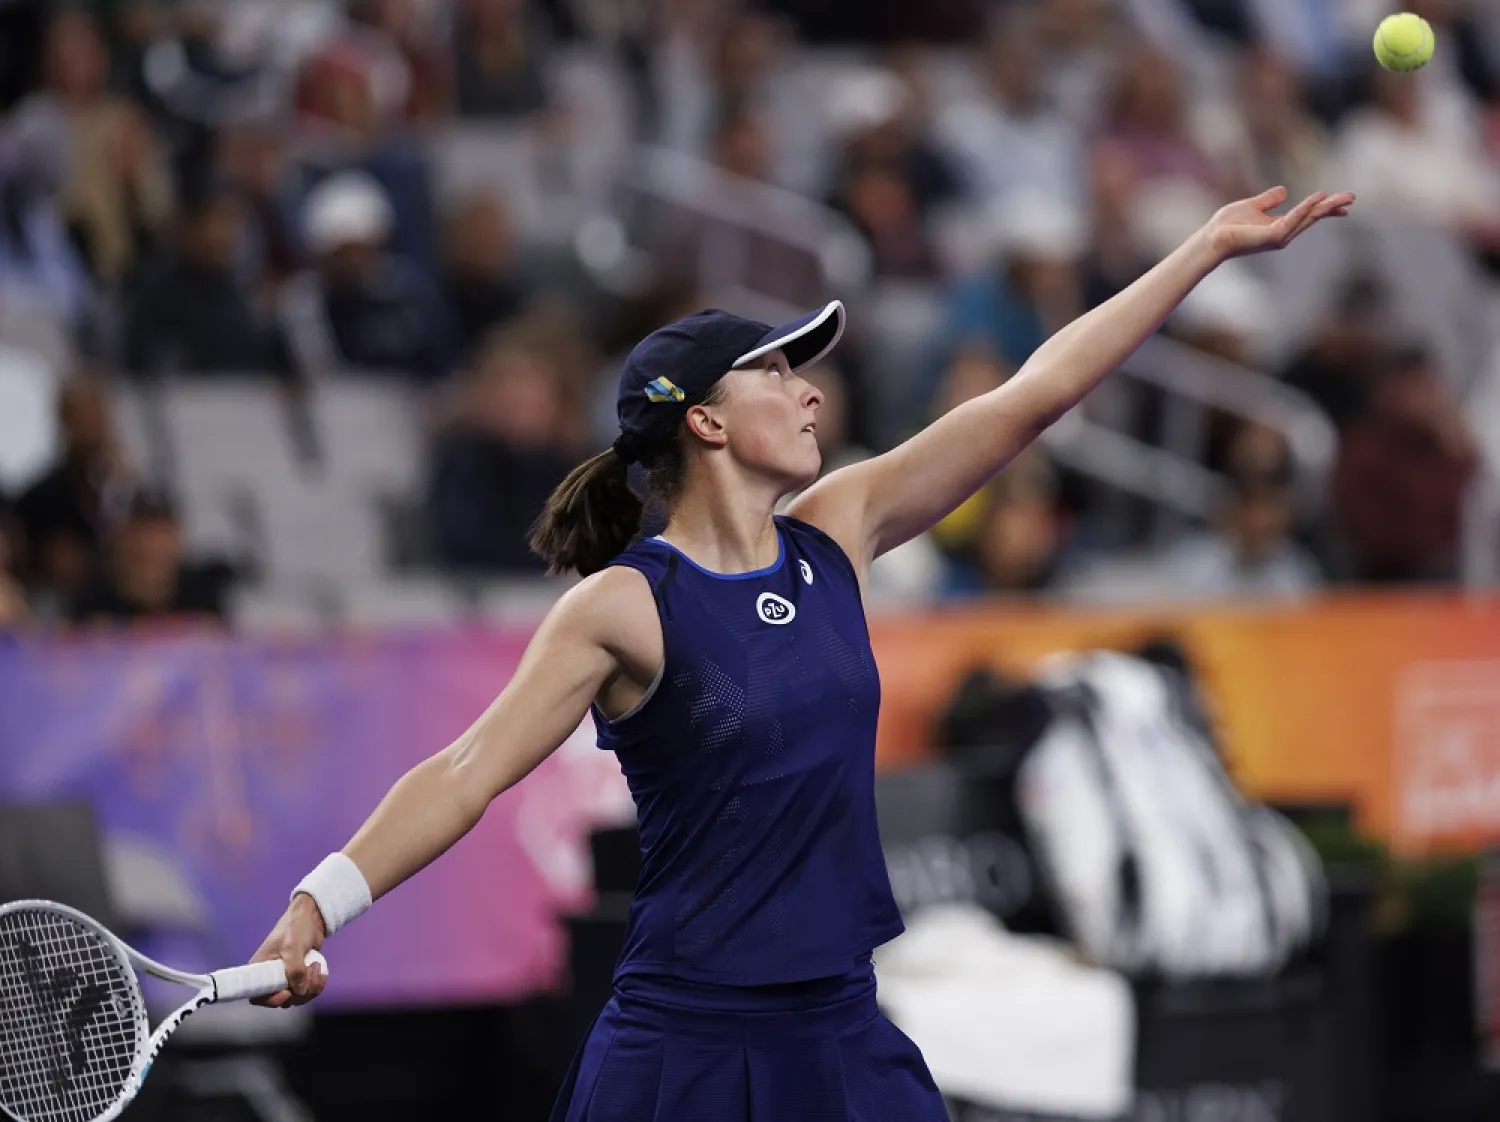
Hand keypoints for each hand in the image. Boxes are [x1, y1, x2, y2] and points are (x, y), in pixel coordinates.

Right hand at [248, 894, 327, 1007]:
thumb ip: (295, 970)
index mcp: (259, 970)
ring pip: (298, 998)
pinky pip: (307, 992)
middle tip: (309, 971)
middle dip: (300, 991)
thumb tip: (299, 992)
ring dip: (311, 987)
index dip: (271, 1000)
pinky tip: (321, 972)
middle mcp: (270, 977)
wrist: (311, 918)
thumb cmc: (295, 928)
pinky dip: (317, 985)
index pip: (258, 996)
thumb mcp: (292, 947)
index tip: (287, 992)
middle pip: (283, 1001)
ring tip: (315, 966)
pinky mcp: (299, 978)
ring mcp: (286, 979)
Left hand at [1201, 186, 1354, 261]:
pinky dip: (1305, 209)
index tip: (1344, 203)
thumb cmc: (1227, 225)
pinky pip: (1293, 220)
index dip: (1325, 209)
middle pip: (1313, 217)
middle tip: (1353, 197)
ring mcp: (1278, 236)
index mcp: (1279, 225)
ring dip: (1326, 207)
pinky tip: (1318, 198)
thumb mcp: (1252, 206)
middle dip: (1332, 207)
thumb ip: (1268, 200)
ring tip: (1344, 198)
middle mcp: (1283, 233)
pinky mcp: (1272, 237)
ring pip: (1308, 219)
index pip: (1308, 215)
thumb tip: (1284, 191)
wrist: (1211, 238)